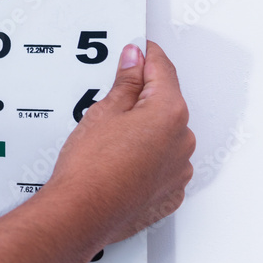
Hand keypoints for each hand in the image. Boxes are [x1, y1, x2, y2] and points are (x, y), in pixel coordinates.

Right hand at [43, 41, 194, 248]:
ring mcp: (178, 170)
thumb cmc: (89, 168)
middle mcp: (182, 141)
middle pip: (165, 104)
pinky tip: (118, 160)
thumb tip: (134, 61)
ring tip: (108, 139)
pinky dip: (146, 158)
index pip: (162, 70)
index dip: (146, 55)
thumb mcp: (102, 112)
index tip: (136, 49)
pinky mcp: (169, 193)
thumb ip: (126, 82)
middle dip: (142, 97)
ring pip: (164, 136)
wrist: (81, 214)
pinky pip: (162, 165)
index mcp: (169, 113)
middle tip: (109, 100)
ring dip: (144, 130)